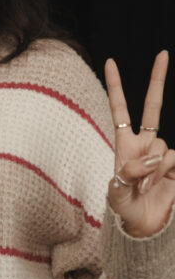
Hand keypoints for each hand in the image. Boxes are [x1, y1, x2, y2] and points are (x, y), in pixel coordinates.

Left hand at [105, 50, 174, 236]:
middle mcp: (144, 142)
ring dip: (153, 167)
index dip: (115, 87)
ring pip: (162, 146)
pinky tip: (160, 184)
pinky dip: (165, 172)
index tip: (110, 62)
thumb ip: (130, 171)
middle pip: (153, 107)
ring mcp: (162, 153)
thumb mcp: (117, 189)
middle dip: (157, 80)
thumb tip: (152, 157)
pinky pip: (174, 159)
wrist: (142, 224)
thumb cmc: (122, 206)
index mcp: (123, 142)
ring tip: (144, 184)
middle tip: (163, 53)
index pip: (119, 109)